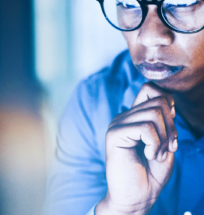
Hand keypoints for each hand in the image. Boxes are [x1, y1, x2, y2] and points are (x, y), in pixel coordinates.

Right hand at [96, 83, 177, 214]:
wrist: (137, 198)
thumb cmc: (151, 173)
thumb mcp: (165, 142)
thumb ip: (164, 121)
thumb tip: (167, 101)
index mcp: (134, 116)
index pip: (150, 88)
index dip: (167, 102)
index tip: (170, 128)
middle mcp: (124, 116)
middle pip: (158, 100)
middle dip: (172, 125)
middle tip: (168, 147)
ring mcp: (118, 124)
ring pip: (154, 113)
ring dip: (164, 138)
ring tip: (157, 154)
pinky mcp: (114, 134)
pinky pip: (145, 128)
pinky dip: (155, 144)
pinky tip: (149, 155)